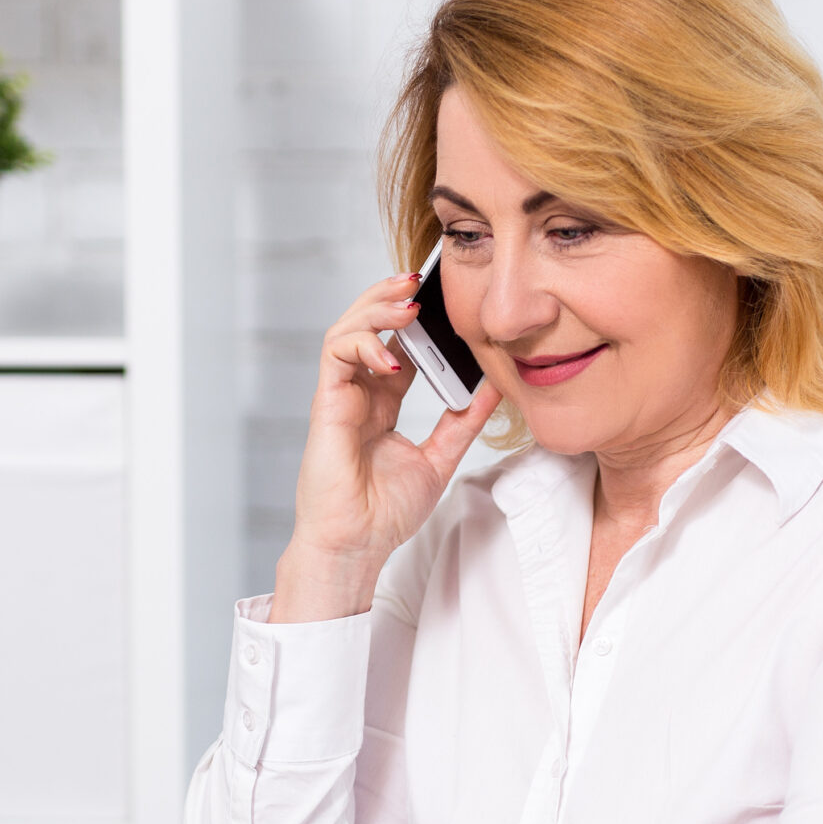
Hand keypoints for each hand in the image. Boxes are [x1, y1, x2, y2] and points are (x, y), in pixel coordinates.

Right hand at [272, 271, 502, 622]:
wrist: (358, 544)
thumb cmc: (386, 512)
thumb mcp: (440, 458)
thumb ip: (463, 421)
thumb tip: (495, 387)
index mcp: (384, 401)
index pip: (399, 344)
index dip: (418, 316)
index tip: (445, 297)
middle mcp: (360, 392)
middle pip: (369, 325)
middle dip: (391, 296)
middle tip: (421, 279)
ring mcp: (341, 395)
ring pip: (347, 329)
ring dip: (375, 307)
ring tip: (407, 301)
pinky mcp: (327, 402)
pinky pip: (337, 354)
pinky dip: (363, 342)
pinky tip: (392, 354)